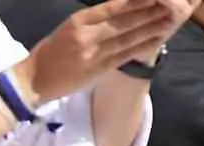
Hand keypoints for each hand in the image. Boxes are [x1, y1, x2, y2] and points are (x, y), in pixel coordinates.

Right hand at [16, 0, 184, 105]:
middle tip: (167, 6)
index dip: (133, 2)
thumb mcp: (69, 28)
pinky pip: (125, 56)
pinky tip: (156, 41)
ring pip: (127, 39)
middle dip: (147, 14)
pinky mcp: (99, 70)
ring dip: (149, 30)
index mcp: (77, 21)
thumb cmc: (53, 51)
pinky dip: (142, 48)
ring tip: (167, 22)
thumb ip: (92, 22)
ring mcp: (93, 53)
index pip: (110, 8)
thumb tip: (119, 12)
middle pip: (122, 22)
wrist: (36, 78)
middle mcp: (86, 35)